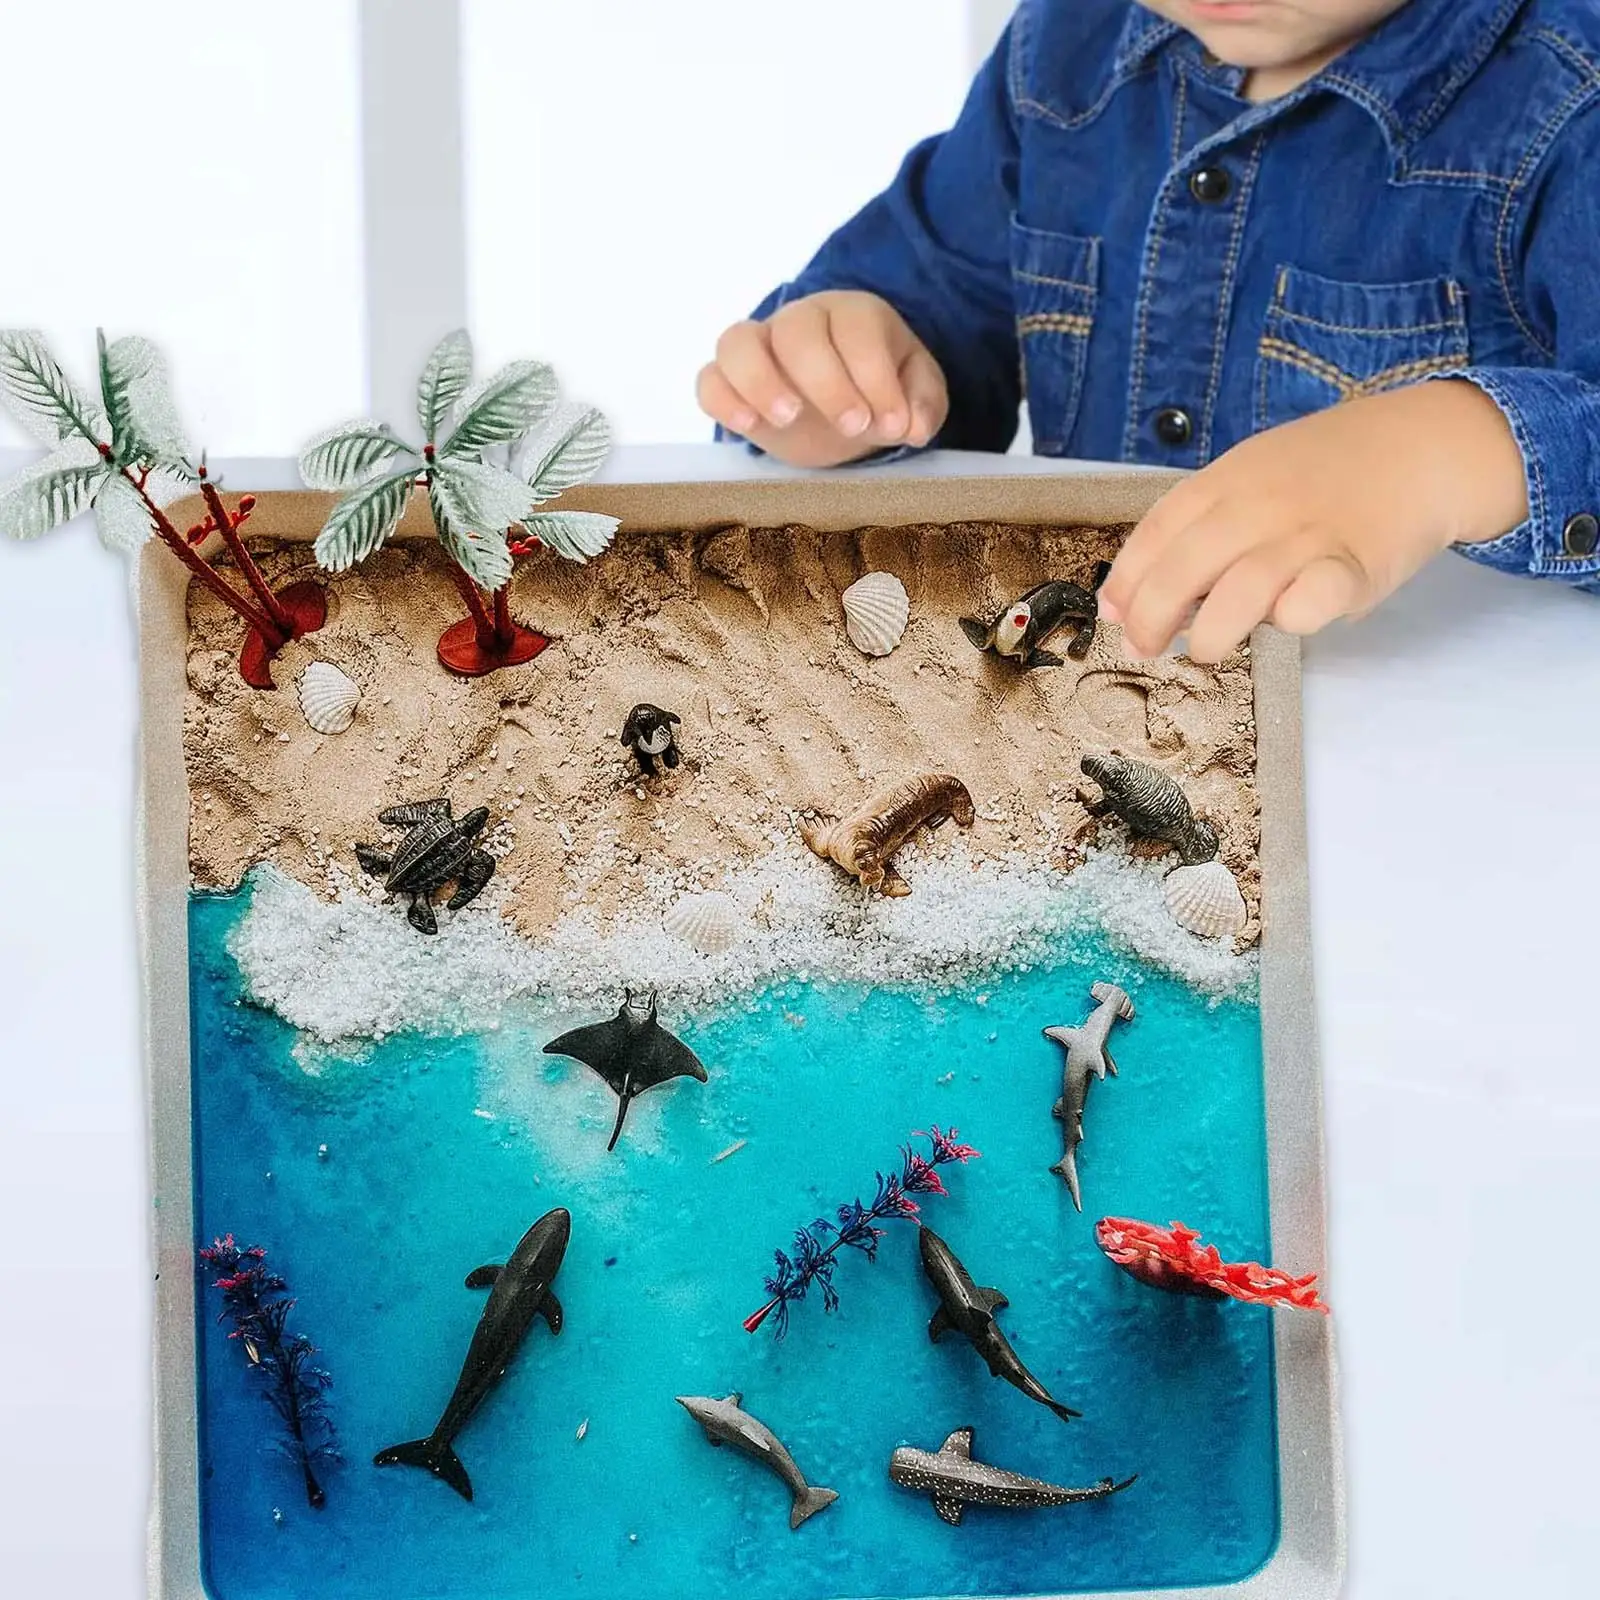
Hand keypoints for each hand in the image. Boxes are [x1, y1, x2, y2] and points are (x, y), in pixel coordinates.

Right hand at [697, 290, 949, 467]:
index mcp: (853, 315)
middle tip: (852, 428)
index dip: (875, 375)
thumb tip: (913, 426)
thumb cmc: (877, 393)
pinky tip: (749, 428)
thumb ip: (923, 404)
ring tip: (789, 419)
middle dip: (827, 381)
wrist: (838, 412)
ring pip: (738, 341)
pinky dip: (722, 400)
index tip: (892, 424)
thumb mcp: (915, 396)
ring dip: (761, 381)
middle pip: (798, 329)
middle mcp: (800, 321)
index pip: (857, 328)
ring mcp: (758, 349)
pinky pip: (708, 379)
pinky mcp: (729, 383)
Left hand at [1099, 380, 1529, 662]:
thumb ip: (1193, 530)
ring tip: (1205, 650)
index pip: (1157, 531)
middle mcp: (1260, 505)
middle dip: (1152, 616)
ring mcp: (1308, 534)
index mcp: (1227, 480)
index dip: (1127, 579)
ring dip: (1211, 630)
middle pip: (1186, 565)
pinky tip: (1284, 623)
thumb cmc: (1323, 475)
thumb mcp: (1250, 480)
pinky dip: (1292, 618)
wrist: (1420, 447)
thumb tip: (1125, 601)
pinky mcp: (1355, 565)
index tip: (1114, 615)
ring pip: (1242, 587)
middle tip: (1147, 647)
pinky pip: (1315, 597)